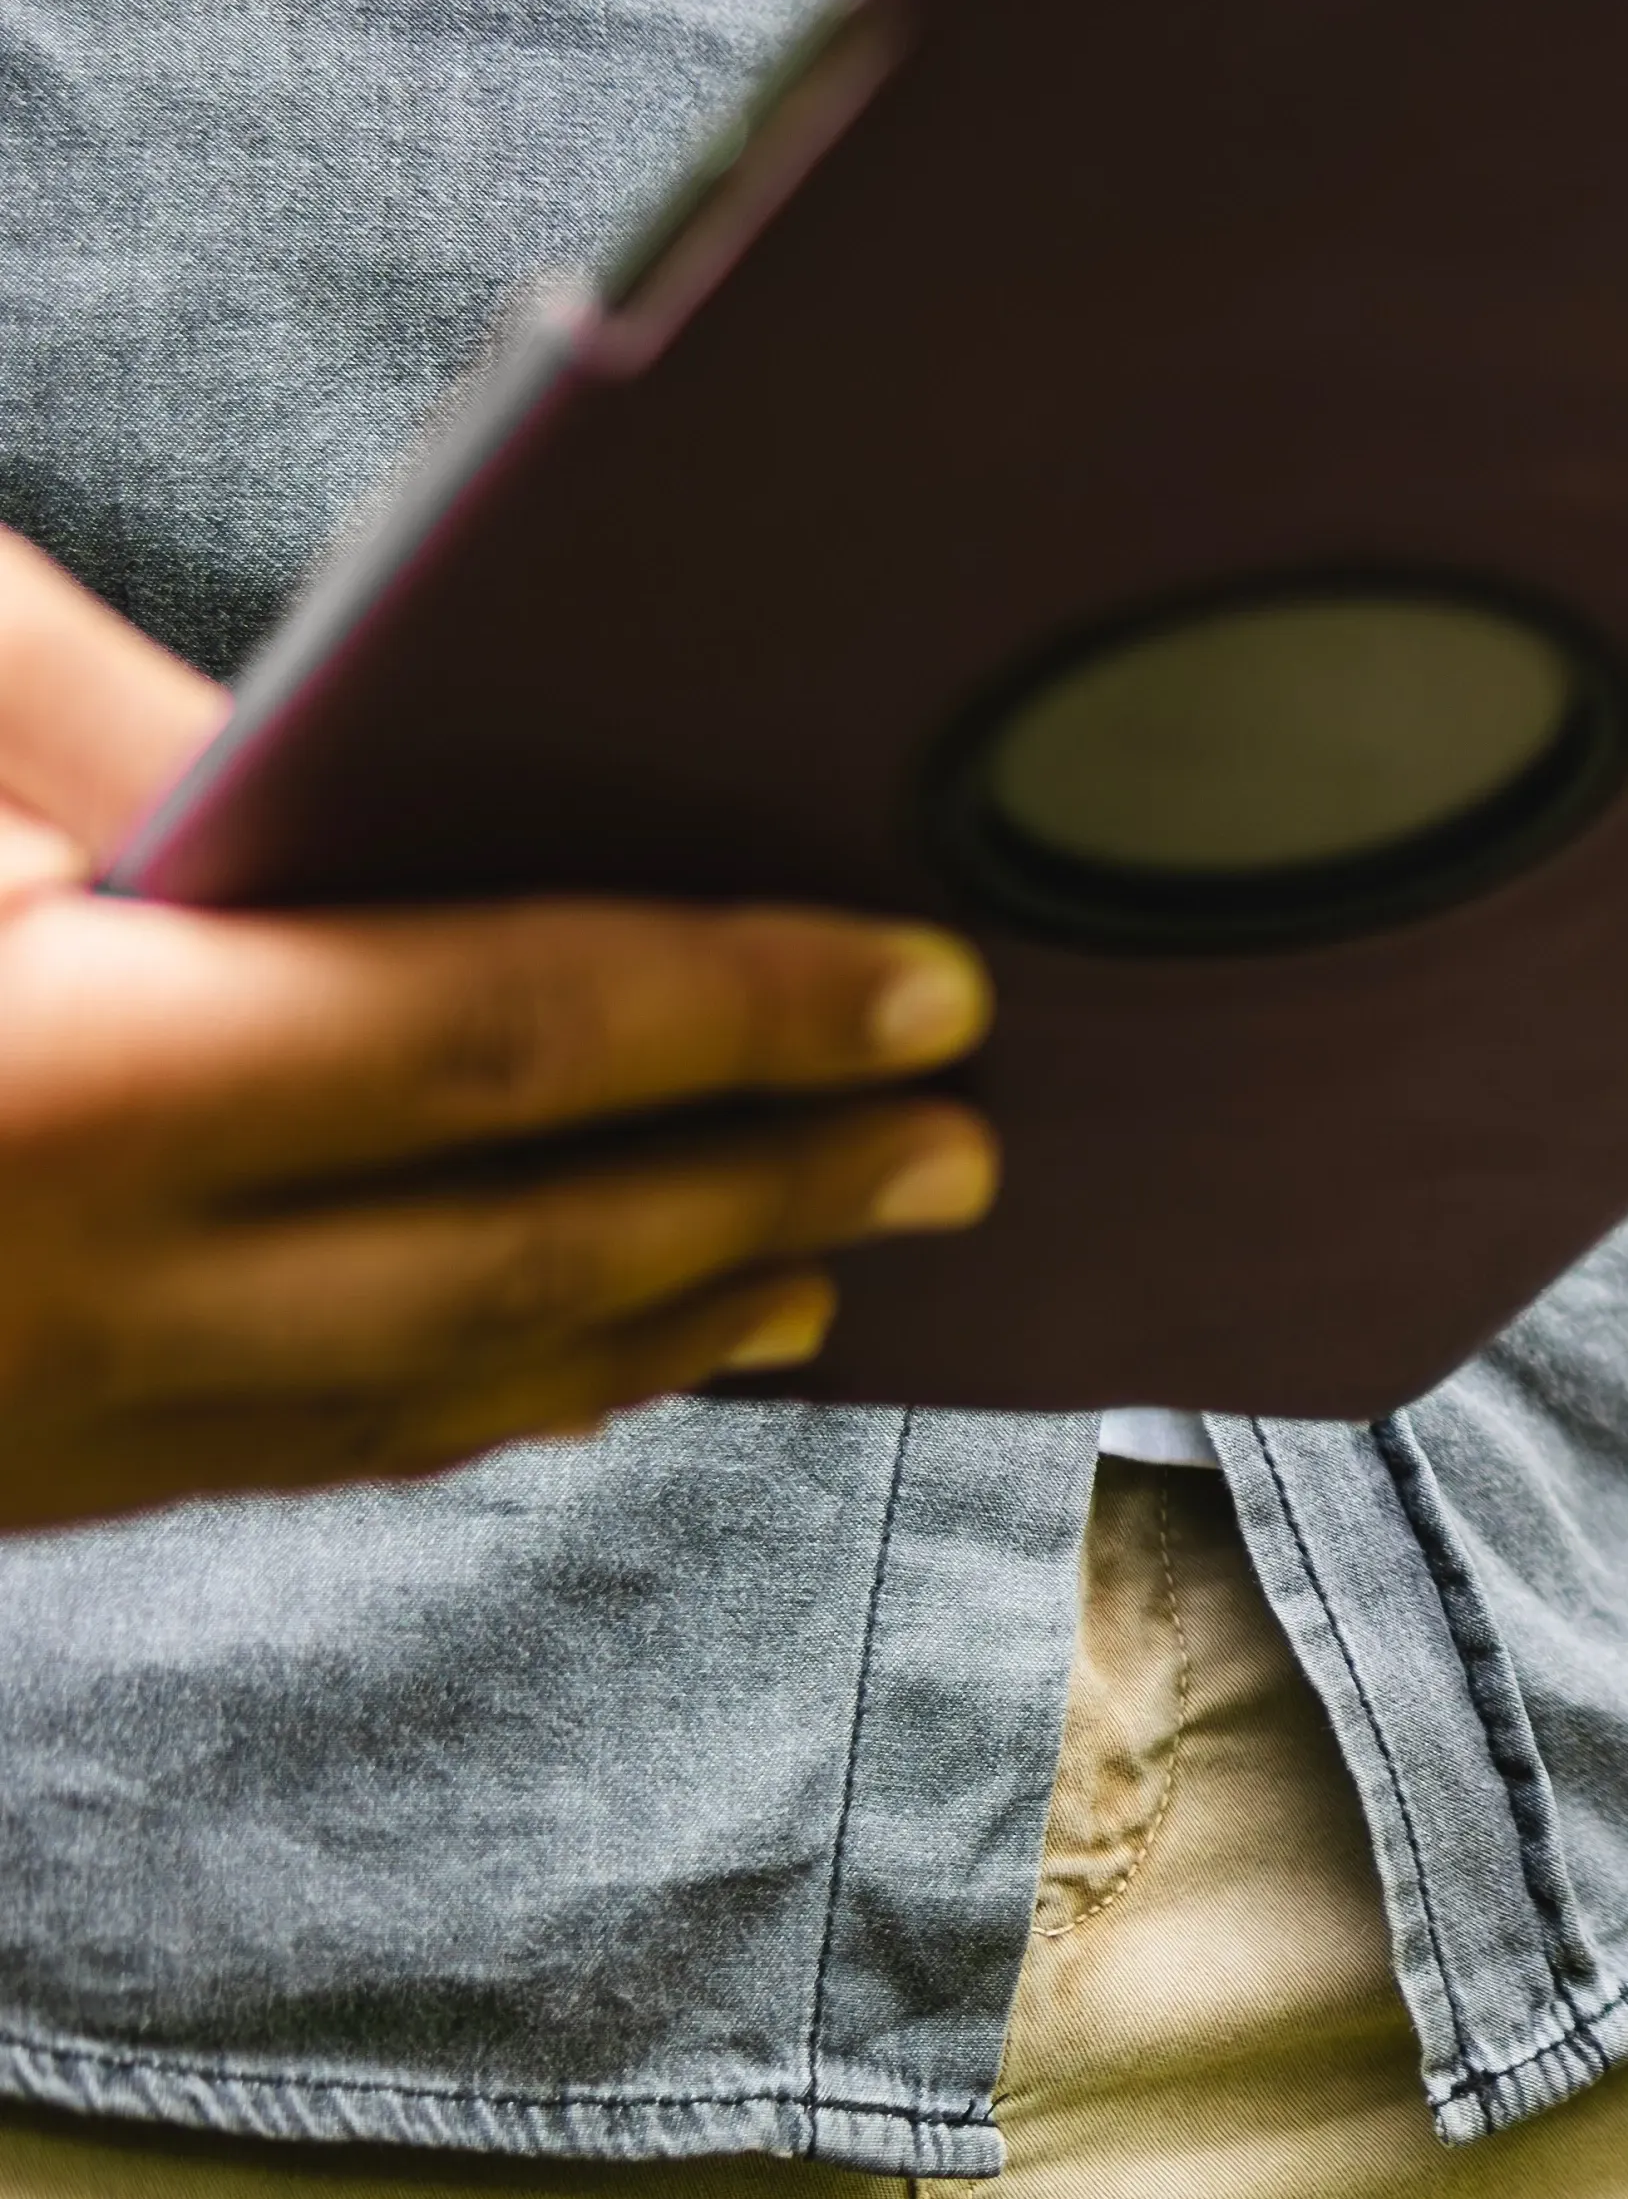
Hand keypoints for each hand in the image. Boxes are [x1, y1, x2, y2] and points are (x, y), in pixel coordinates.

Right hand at [0, 533, 1005, 1528]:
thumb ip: (95, 717)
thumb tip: (365, 743)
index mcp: (70, 1079)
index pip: (493, 1036)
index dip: (744, 1010)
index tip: (932, 984)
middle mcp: (87, 1284)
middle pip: (521, 1249)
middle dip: (771, 1190)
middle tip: (962, 1148)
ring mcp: (53, 1415)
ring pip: (428, 1390)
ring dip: (663, 1325)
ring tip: (833, 1260)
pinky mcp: (23, 1480)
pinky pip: (309, 1454)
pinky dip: (488, 1403)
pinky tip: (600, 1368)